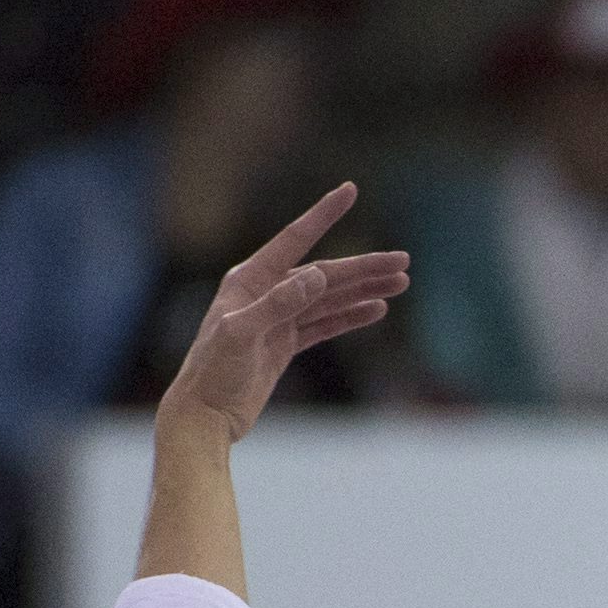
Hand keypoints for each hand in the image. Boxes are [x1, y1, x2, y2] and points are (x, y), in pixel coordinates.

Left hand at [156, 182, 408, 449]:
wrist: (204, 416)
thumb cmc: (213, 374)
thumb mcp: (243, 335)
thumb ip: (279, 304)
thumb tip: (316, 274)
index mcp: (250, 280)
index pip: (296, 239)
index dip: (324, 215)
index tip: (350, 190)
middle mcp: (265, 293)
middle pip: (324, 273)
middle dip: (363, 266)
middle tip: (403, 261)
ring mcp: (276, 319)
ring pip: (329, 298)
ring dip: (363, 290)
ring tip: (400, 282)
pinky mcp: (283, 345)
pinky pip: (324, 324)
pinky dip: (350, 317)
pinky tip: (376, 310)